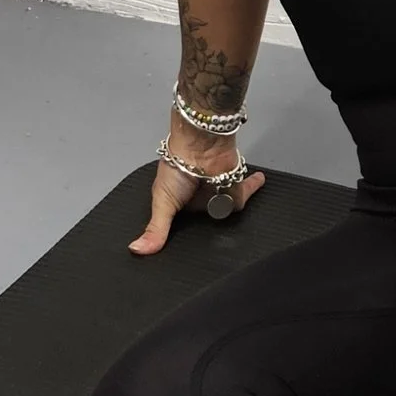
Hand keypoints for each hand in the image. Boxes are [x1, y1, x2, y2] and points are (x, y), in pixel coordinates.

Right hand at [130, 124, 266, 253]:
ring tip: (226, 202)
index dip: (187, 234)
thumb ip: (155, 228)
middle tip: (213, 233)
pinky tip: (259, 181)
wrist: (199, 145)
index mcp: (180, 204)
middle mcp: (200, 198)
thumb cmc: (176, 167)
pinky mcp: (236, 186)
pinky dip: (253, 187)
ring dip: (230, 205)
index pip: (185, 225)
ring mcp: (218, 192)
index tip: (188, 247)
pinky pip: (245, 196)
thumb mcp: (162, 202)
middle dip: (210, 221)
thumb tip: (136, 250)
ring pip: (228, 211)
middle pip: (209, 220)